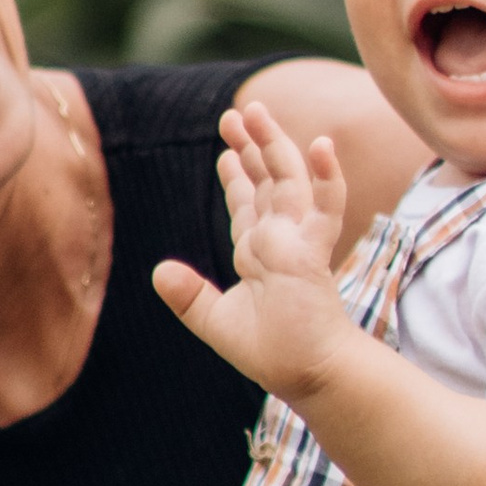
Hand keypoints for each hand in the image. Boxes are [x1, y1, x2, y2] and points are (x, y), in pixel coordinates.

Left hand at [152, 97, 352, 401]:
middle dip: (251, 145)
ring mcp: (298, 241)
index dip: (237, 174)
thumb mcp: (216, 322)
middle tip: (235, 112)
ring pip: (288, 180)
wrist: (304, 374)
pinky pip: (325, 207)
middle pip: (265, 180)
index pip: (247, 203)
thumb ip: (189, 297)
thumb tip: (159, 270)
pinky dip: (327, 177)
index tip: (228, 149)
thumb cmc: (271, 352)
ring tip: (255, 110)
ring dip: (274, 144)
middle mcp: (279, 239)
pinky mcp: (314, 251)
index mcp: (258, 252)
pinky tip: (322, 144)